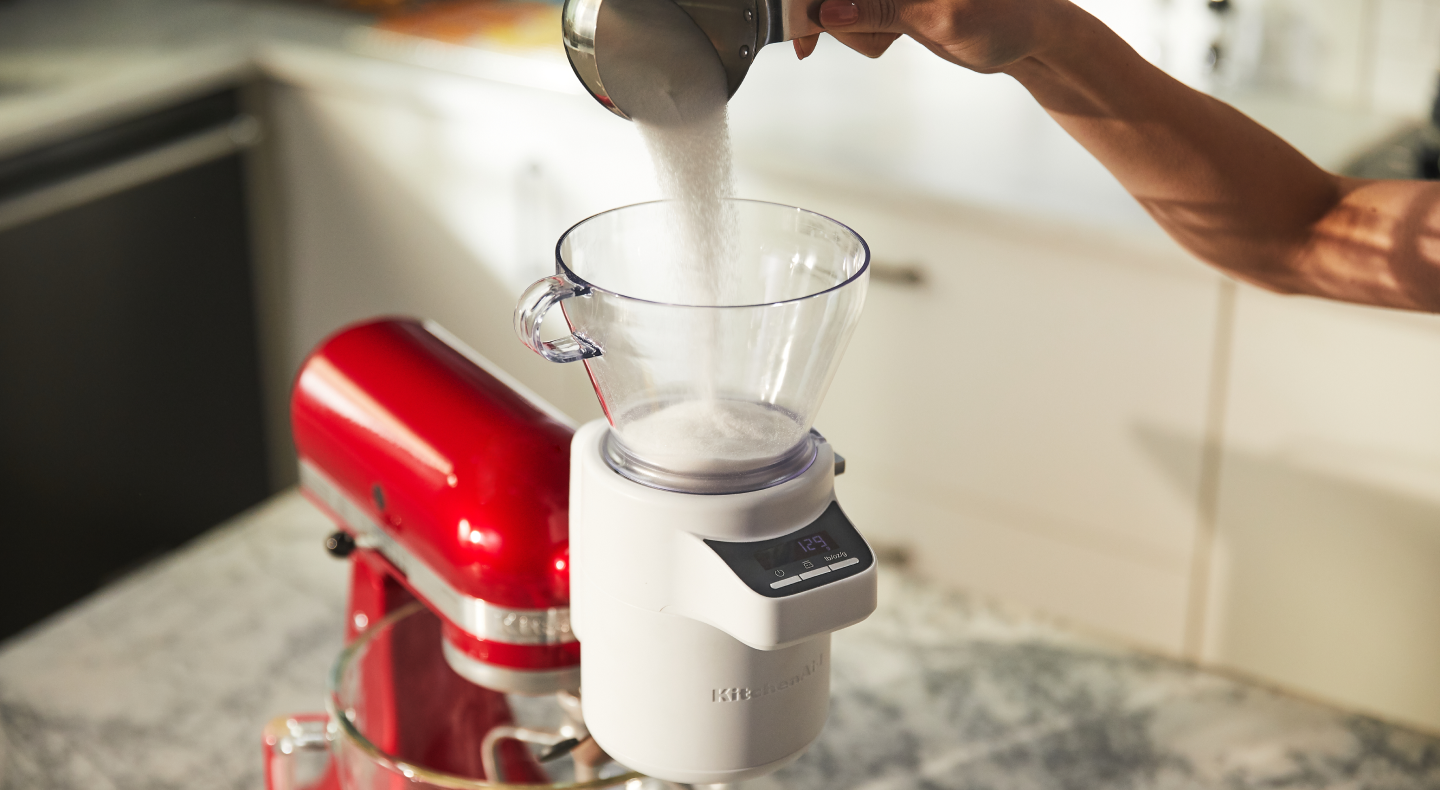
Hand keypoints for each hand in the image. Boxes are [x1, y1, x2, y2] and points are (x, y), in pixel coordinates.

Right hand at [792, 0, 1066, 73]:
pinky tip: (886, 43)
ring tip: (888, 42)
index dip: (814, 0)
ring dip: (853, 32)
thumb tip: (830, 12)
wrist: (1028, 37)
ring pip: (840, 7)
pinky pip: (855, 17)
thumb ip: (885, 11)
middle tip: (825, 42)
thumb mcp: (943, 19)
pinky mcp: (889, 0)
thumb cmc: (1004, 18)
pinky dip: (860, 36)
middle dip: (829, 15)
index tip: (800, 22)